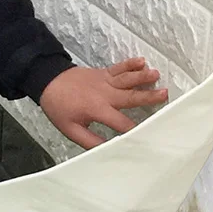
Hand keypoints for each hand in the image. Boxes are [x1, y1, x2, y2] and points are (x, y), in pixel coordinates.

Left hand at [39, 57, 167, 149]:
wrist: (48, 81)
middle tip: (165, 95)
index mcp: (98, 109)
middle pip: (130, 96)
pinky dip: (130, 63)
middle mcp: (105, 94)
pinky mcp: (103, 72)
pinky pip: (119, 67)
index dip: (135, 130)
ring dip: (142, 77)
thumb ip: (91, 141)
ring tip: (156, 75)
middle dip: (148, 97)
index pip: (121, 123)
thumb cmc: (59, 107)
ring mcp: (105, 81)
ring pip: (127, 78)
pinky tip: (142, 61)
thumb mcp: (71, 129)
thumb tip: (108, 150)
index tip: (149, 134)